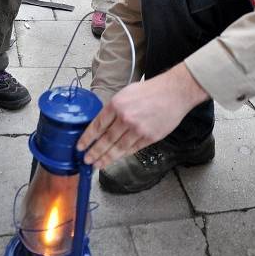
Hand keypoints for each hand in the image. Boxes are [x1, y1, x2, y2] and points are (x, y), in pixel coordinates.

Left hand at [77, 63, 208, 168]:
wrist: (174, 92)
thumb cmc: (150, 90)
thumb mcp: (126, 93)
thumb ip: (114, 109)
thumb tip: (102, 125)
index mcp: (117, 105)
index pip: (97, 126)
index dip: (87, 139)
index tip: (80, 147)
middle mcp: (125, 118)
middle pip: (105, 140)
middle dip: (94, 152)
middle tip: (87, 161)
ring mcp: (138, 130)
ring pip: (118, 148)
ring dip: (106, 158)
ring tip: (98, 164)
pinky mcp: (149, 138)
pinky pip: (132, 149)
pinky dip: (123, 155)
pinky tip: (115, 158)